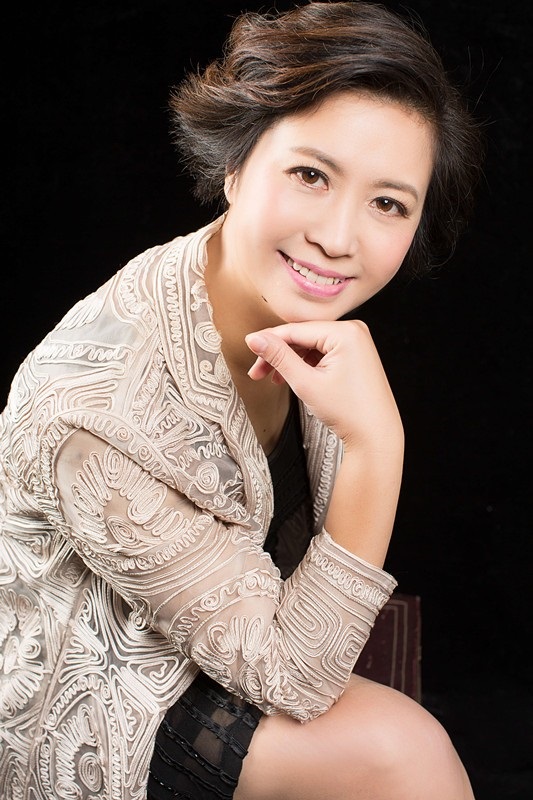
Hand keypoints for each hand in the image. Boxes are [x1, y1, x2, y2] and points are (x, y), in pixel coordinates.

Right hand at [245, 320, 402, 453]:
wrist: (376, 436)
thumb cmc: (349, 412)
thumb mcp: (306, 382)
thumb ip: (278, 357)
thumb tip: (254, 338)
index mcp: (345, 332)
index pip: (295, 330)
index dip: (268, 340)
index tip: (248, 348)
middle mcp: (354, 330)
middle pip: (303, 337)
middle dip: (279, 354)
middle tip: (258, 373)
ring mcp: (357, 342)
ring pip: (311, 345)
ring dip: (291, 361)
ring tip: (275, 380)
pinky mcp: (356, 354)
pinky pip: (324, 352)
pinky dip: (307, 364)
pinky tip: (295, 377)